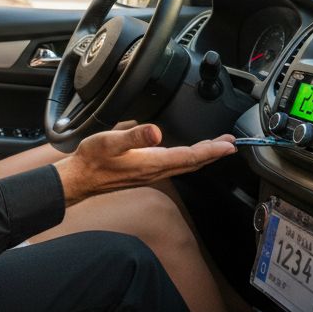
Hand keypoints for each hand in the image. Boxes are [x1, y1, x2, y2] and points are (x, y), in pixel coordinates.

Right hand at [53, 124, 235, 204]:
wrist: (80, 179)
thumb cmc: (92, 160)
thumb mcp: (110, 142)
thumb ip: (133, 135)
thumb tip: (156, 132)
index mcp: (152, 162)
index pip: (190, 156)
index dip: (212, 150)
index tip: (229, 145)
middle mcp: (156, 170)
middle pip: (193, 163)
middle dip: (214, 153)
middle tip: (232, 144)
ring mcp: (152, 173)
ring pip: (186, 165)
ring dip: (204, 156)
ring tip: (217, 147)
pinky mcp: (146, 172)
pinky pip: (175, 166)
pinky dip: (189, 158)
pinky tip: (188, 154)